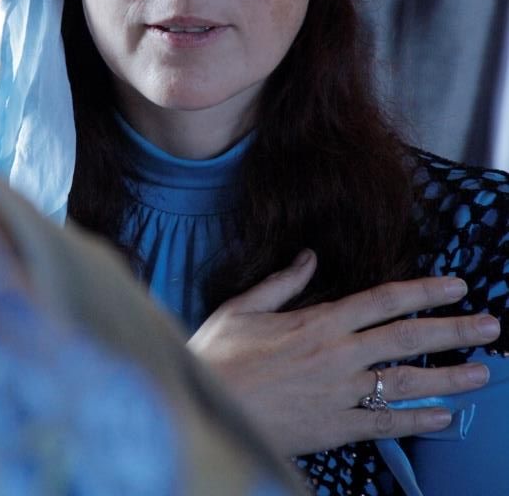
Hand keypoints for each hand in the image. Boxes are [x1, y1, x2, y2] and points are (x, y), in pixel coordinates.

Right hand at [188, 250, 499, 457]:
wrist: (204, 408)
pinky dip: (418, 422)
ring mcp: (341, 393)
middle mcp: (338, 354)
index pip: (385, 299)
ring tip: (482, 374)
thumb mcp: (243, 307)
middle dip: (454, 330)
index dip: (425, 291)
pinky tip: (445, 418)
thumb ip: (282, 282)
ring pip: (406, 382)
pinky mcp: (336, 428)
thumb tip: (308, 256)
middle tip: (492, 325)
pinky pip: (385, 425)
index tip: (457, 285)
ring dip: (449, 377)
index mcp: (319, 320)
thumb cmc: (219, 356)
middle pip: (408, 338)